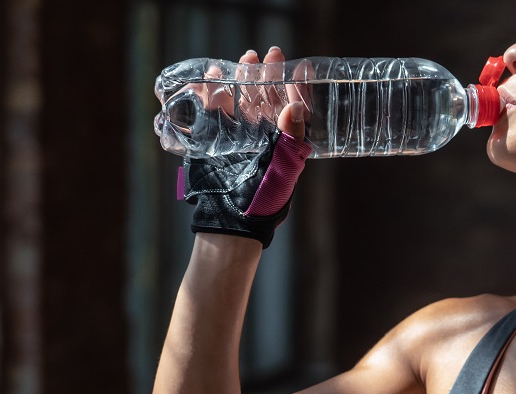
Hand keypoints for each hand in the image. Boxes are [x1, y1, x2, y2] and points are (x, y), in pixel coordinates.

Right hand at [179, 47, 310, 248]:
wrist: (230, 217)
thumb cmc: (264, 198)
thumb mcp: (284, 168)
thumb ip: (290, 138)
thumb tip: (294, 105)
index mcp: (284, 143)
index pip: (294, 110)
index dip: (298, 88)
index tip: (302, 67)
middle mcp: (262, 136)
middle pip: (267, 98)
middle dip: (269, 75)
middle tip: (272, 54)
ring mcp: (237, 136)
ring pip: (241, 99)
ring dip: (243, 78)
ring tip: (247, 58)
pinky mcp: (214, 138)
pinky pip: (213, 110)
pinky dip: (212, 91)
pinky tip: (215, 74)